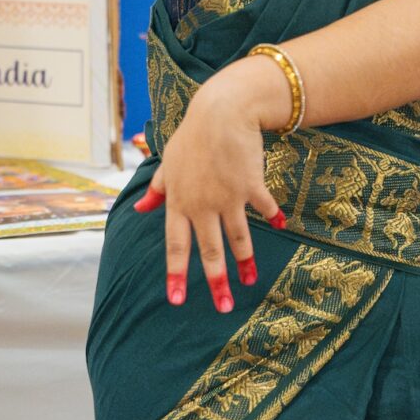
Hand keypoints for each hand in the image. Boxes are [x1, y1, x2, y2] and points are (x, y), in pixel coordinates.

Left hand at [132, 59, 287, 313]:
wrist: (221, 111)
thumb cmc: (193, 135)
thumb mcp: (169, 162)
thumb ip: (157, 189)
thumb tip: (140, 209)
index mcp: (179, 201)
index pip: (176, 245)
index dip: (177, 273)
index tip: (176, 300)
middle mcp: (201, 204)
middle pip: (209, 250)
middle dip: (216, 281)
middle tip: (223, 307)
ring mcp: (227, 197)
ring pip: (237, 237)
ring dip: (245, 261)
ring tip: (250, 281)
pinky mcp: (250, 185)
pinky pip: (262, 206)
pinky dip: (271, 214)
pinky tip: (279, 223)